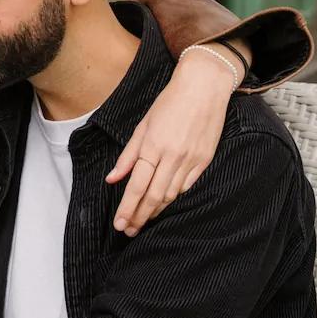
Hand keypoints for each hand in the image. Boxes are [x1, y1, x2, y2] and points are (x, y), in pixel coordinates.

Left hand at [105, 47, 235, 235]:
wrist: (204, 87)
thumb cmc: (170, 102)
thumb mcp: (143, 125)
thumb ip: (127, 155)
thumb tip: (112, 179)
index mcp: (153, 146)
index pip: (137, 186)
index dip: (128, 208)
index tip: (119, 224)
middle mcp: (172, 156)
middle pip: (153, 196)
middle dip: (140, 216)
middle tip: (129, 230)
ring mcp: (191, 160)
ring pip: (171, 195)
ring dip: (156, 211)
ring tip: (143, 221)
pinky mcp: (204, 160)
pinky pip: (186, 187)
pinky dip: (173, 198)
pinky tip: (163, 204)